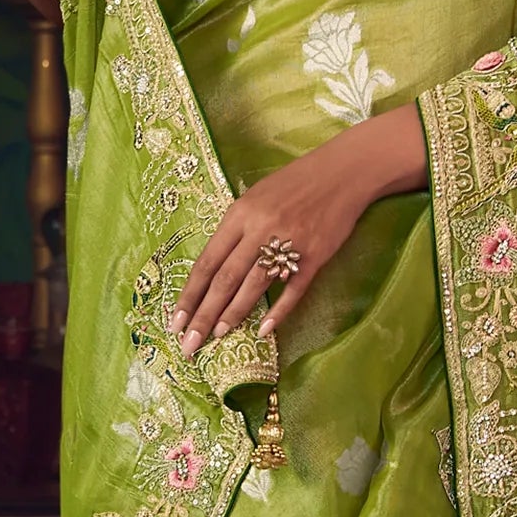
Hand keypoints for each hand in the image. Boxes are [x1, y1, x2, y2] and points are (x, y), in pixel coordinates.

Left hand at [171, 106, 427, 351]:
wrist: (342, 172)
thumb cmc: (294, 184)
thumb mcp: (255, 198)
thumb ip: (235, 230)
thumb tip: (215, 267)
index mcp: (239, 214)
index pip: (207, 262)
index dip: (189, 295)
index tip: (174, 321)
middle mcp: (260, 229)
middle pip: (224, 279)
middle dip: (203, 315)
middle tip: (188, 343)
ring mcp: (288, 243)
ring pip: (254, 286)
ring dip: (234, 314)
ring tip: (218, 335)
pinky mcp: (314, 256)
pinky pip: (293, 290)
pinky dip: (278, 311)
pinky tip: (264, 330)